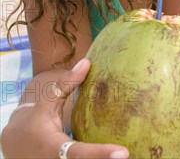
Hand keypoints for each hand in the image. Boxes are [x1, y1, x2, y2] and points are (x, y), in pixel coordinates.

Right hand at [0, 59, 128, 158]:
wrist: (15, 142)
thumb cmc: (34, 118)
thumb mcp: (46, 102)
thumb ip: (65, 84)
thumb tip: (86, 63)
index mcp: (52, 146)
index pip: (78, 153)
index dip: (100, 154)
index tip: (123, 152)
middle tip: (130, 155)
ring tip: (126, 156)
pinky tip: (114, 155)